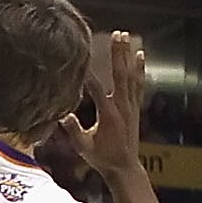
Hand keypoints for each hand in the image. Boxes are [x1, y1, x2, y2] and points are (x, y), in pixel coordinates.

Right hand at [58, 30, 149, 189]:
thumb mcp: (83, 147)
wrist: (125, 168)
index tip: (82, 56)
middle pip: (120, 74)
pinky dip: (140, 69)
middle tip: (117, 34)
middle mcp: (122, 106)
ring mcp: (131, 106)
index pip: (96, 88)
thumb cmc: (102, 159)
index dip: (88, 73)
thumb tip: (61, 113)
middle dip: (118, 53)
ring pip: (131, 76)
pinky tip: (141, 56)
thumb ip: (73, 130)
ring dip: (128, 55)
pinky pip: (139, 84)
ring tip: (127, 37)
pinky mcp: (135, 108)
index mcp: (108, 115)